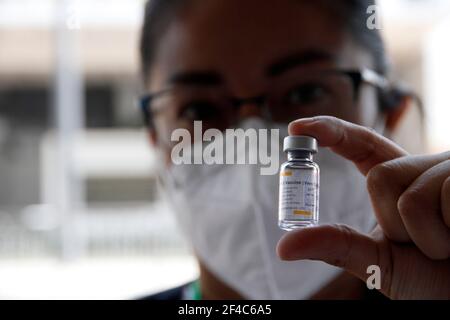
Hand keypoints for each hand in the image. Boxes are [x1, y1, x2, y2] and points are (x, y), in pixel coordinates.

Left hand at [277, 116, 449, 298]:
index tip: (296, 128)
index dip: (331, 131)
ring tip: (446, 246)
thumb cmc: (431, 278)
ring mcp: (449, 170)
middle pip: (379, 178)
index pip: (362, 145)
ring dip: (423, 237)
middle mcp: (424, 168)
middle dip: (393, 222)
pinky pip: (442, 203)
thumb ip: (338, 246)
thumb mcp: (379, 262)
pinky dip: (446, 237)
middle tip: (422, 246)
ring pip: (409, 197)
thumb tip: (283, 247)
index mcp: (400, 180)